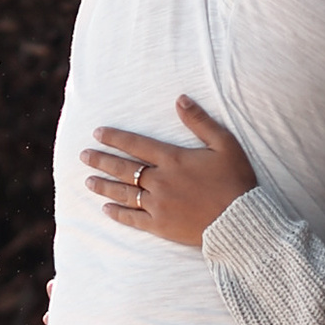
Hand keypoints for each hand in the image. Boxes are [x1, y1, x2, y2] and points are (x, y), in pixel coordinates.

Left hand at [82, 98, 257, 249]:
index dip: (115, 138)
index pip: (136, 145)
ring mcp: (158, 205)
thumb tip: (180, 99)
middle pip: (123, 169)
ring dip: (103, 186)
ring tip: (88, 181)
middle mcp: (160, 181)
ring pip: (124, 193)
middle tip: (83, 156)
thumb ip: (200, 122)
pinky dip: (118, 213)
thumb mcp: (224, 145)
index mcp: (173, 160)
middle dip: (101, 161)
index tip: (97, 133)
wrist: (240, 221)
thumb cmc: (236, 181)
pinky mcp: (161, 226)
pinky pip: (133, 219)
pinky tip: (106, 209)